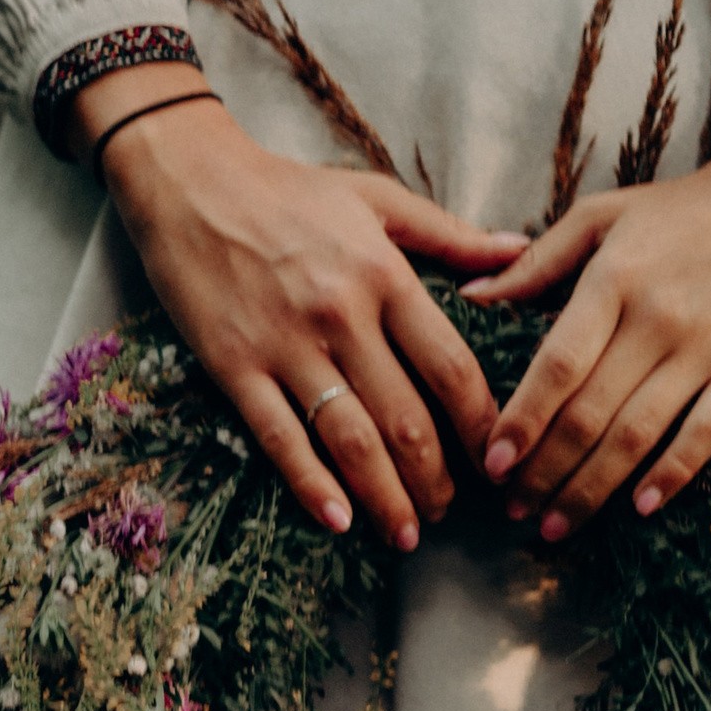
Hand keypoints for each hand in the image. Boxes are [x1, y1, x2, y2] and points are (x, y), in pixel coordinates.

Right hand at [77, 64, 528, 546]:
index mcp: (384, 275)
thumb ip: (449, 235)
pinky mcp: (235, 366)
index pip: (450, 367)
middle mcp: (341, 315)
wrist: (188, 179)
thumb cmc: (287, 190)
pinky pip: (281, 438)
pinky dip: (311, 485)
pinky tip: (339, 521)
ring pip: (351, 441)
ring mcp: (286, 345)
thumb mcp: (376, 198)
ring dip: (385, 497)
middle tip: (448, 510)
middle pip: (406, 419)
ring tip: (406, 532)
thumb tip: (521, 253)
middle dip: (435, 479)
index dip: (481, 425)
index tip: (495, 460)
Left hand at [463, 48, 710, 537]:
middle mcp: (657, 319)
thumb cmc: (683, 211)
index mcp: (614, 279)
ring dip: (592, 488)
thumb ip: (537, 261)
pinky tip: (639, 509)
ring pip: (637, 434)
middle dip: (545, 471)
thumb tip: (472, 295)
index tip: (492, 464)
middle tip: (514, 510)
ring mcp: (706, 349)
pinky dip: (672, 474)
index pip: (557, 365)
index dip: (523, 420)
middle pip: (590, 413)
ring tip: (557, 525)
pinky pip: (705, 433)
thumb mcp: (604, 218)